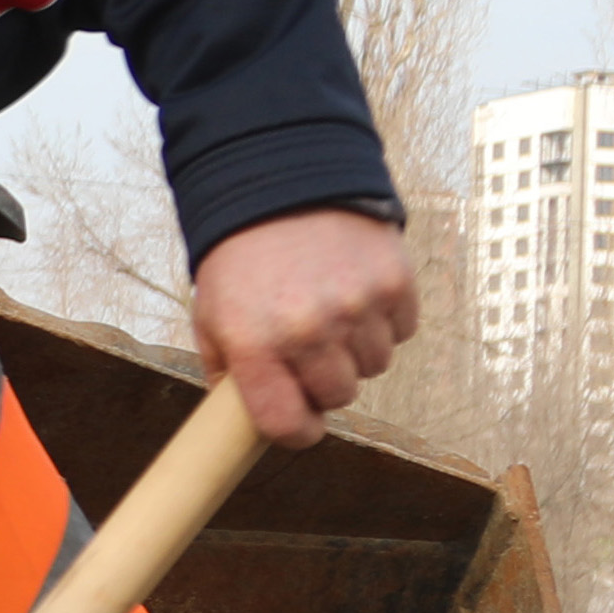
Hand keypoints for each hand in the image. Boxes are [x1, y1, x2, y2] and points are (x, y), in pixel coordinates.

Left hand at [183, 206, 414, 450]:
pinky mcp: (394, 283)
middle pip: (339, 397)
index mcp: (256, 345)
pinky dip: (383, 320)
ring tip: (331, 312)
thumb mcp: (213, 315)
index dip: (296, 431)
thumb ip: (229, 370)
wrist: (282, 181)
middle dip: (325, 382)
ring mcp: (357, 306)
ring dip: (356, 350)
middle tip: (309, 351)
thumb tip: (246, 422)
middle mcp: (309, 331)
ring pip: (374, 366)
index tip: (300, 423)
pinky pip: (400, 331)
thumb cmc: (241, 256)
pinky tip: (356, 291)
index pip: (287, 425)